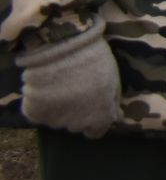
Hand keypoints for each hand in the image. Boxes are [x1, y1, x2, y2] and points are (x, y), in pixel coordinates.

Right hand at [19, 16, 119, 137]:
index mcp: (99, 117)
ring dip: (59, 108)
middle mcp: (77, 124)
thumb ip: (112, 102)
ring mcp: (54, 120)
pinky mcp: (34, 113)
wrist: (61, 47)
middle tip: (75, 90)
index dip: (94, 121)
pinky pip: (38, 114)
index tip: (91, 108)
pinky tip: (44, 89)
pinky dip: (40, 105)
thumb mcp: (113, 80)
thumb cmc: (94, 60)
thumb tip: (117, 119)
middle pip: (76, 125)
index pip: (96, 132)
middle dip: (77, 112)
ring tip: (60, 86)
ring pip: (57, 120)